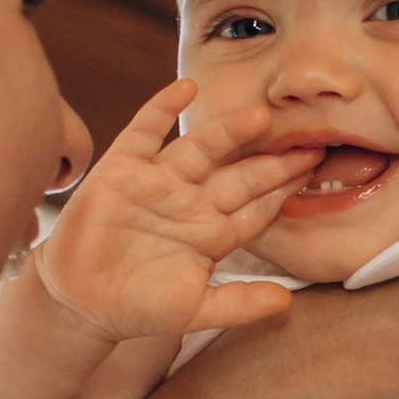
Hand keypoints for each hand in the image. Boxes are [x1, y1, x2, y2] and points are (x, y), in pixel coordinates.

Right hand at [31, 78, 322, 347]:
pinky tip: (185, 88)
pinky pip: (145, 131)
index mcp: (212, 232)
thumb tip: (287, 303)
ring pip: (201, 148)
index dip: (285, 191)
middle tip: (310, 140)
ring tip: (260, 116)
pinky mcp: (122, 169)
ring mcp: (158, 181)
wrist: (81, 302)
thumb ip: (240, 304)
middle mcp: (191, 200)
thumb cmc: (140, 306)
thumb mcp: (196, 310)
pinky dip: (162, 108)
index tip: (317, 172)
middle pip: (240, 174)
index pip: (257, 207)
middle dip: (273, 160)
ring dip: (229, 131)